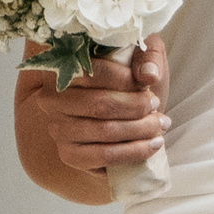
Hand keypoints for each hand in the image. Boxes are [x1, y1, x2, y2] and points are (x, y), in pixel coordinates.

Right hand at [26, 37, 169, 184]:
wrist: (123, 116)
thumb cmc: (129, 84)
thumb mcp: (141, 60)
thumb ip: (148, 57)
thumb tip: (149, 74)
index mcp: (63, 67)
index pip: (93, 72)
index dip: (126, 79)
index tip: (148, 83)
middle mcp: (52, 98)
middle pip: (100, 104)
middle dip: (137, 107)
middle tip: (157, 106)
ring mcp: (58, 128)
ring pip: (104, 131)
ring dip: (140, 129)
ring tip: (160, 125)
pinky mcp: (69, 154)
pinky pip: (103, 156)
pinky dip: (133, 152)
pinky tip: (152, 145)